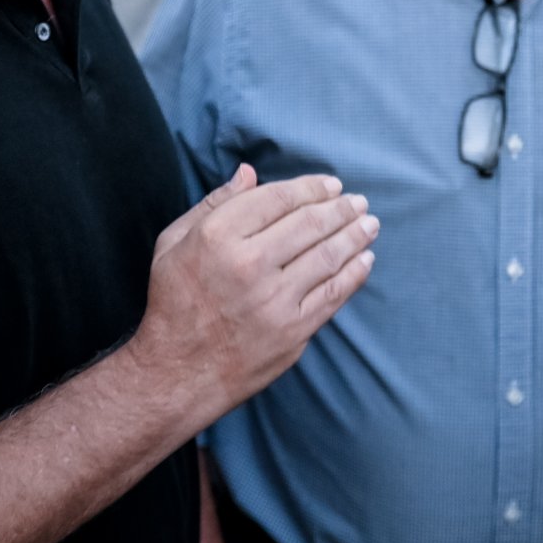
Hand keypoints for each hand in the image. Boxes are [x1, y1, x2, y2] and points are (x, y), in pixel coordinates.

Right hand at [132, 165, 378, 430]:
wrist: (177, 370)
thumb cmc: (174, 302)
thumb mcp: (174, 243)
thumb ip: (213, 204)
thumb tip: (250, 173)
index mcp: (217, 236)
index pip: (278, 199)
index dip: (312, 188)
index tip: (332, 185)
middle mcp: (248, 264)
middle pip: (310, 224)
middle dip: (341, 209)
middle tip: (359, 202)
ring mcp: (274, 299)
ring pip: (327, 256)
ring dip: (355, 236)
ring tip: (369, 224)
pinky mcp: (293, 330)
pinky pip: (333, 294)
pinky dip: (355, 273)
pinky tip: (365, 259)